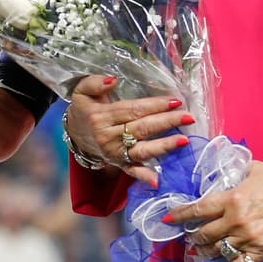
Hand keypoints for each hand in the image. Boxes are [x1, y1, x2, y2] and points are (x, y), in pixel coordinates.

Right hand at [68, 75, 192, 185]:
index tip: (175, 101)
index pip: (133, 110)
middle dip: (166, 122)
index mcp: (101, 117)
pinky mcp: (118, 163)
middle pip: (142, 128)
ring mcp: (114, 153)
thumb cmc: (84, 109)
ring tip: (183, 140)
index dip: (154, 105)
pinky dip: (144, 176)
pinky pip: (132, 170)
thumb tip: (113, 80)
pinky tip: (157, 180)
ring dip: (163, 146)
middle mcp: (108, 136)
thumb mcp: (81, 91)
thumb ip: (95, 83)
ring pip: (142, 149)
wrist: (74, 133)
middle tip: (188, 117)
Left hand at [168, 159, 262, 261]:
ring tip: (195, 252)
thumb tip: (221, 175)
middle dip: (192, 236)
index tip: (168, 219)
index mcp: (231, 199)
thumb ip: (233, 174)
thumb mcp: (253, 170)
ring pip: (217, 250)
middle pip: (204, 234)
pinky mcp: (262, 251)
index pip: (197, 210)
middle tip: (187, 236)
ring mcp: (249, 239)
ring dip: (203, 252)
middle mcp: (236, 221)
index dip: (179, 216)